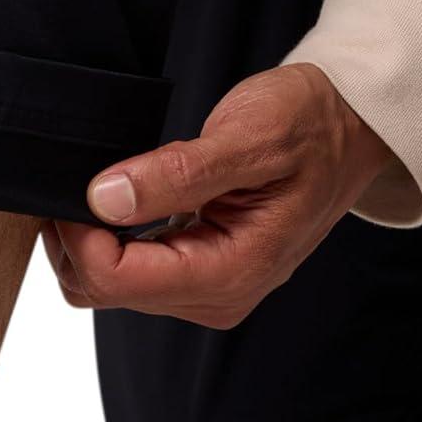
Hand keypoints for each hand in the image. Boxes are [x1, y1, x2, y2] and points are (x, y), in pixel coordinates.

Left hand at [42, 63, 393, 327]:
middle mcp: (216, 295)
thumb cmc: (311, 125)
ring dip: (87, 237)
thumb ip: (176, 174)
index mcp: (230, 272)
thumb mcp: (249, 137)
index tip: (72, 184)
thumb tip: (105, 197)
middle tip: (77, 176)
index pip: (115, 279)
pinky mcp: (196, 271)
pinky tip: (116, 196)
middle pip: (102, 289)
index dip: (78, 233)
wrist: (349, 126)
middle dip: (75, 237)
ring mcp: (205, 288)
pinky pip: (127, 269)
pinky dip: (105, 237)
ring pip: (106, 284)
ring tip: (101, 181)